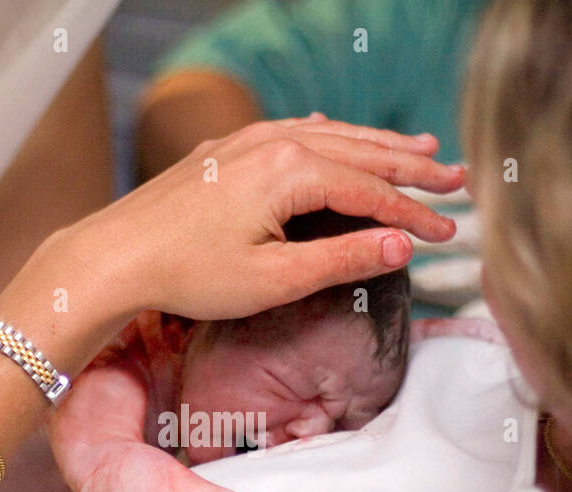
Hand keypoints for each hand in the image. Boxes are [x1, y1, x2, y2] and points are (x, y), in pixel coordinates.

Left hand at [55, 116, 465, 322]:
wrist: (114, 255)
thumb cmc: (189, 274)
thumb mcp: (274, 280)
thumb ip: (342, 259)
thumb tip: (402, 246)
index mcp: (292, 171)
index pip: (372, 191)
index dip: (414, 213)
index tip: (449, 234)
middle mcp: (274, 142)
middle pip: (361, 152)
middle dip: (412, 167)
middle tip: (458, 178)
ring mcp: (246, 141)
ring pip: (329, 136)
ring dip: (376, 144)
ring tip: (420, 147)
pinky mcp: (224, 151)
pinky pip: (292, 130)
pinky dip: (327, 135)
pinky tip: (334, 131)